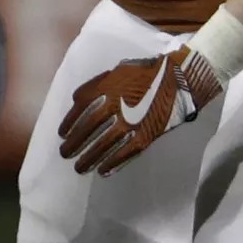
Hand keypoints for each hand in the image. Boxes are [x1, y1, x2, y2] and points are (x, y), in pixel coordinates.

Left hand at [58, 43, 222, 175]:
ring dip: (90, 158)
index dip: (69, 123)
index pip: (80, 108)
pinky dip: (113, 163)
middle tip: (65, 154)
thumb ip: (97, 85)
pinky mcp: (146, 135)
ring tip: (79, 168)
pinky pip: (126, 153)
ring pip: (104, 145)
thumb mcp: (117, 71)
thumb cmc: (147, 72)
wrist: (180, 79)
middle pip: (88, 129)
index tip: (62, 134)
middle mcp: (114, 106)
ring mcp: (130, 123)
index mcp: (106, 88)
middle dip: (75, 144)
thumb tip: (78, 100)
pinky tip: (103, 171)